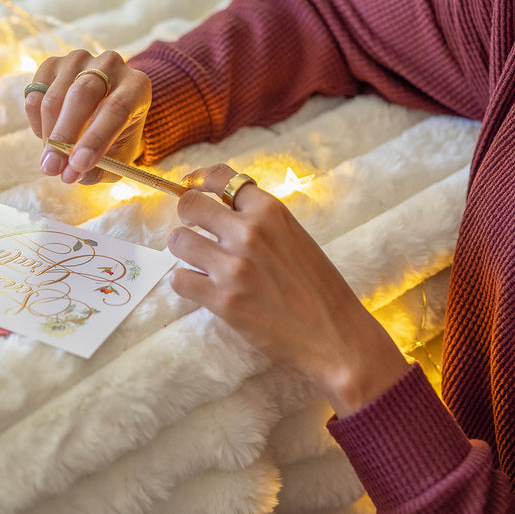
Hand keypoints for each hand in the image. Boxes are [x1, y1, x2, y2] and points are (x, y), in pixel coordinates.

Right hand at [24, 49, 151, 184]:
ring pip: (54, 97)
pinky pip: (35, 94)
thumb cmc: (115, 136)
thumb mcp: (117, 158)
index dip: (96, 139)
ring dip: (48, 134)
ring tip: (52, 160)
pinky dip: (36, 122)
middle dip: (64, 136)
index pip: (116, 109)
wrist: (106, 109)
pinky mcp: (53, 64)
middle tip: (51, 168)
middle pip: (82, 95)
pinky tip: (48, 135)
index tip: (78, 165)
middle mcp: (110, 65)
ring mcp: (79, 60)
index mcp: (136, 86)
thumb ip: (98, 169)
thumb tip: (68, 174)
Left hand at [169, 164, 409, 416]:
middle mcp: (249, 232)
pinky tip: (200, 288)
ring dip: (183, 251)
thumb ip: (259, 219)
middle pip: (189, 205)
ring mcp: (234, 266)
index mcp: (270, 210)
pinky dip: (184, 283)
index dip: (197, 180)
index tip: (189, 186)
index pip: (219, 176)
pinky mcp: (223, 300)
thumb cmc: (318, 287)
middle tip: (194, 230)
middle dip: (186, 216)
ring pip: (178, 241)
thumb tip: (221, 207)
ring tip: (199, 262)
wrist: (336, 337)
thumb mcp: (293, 235)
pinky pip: (179, 279)